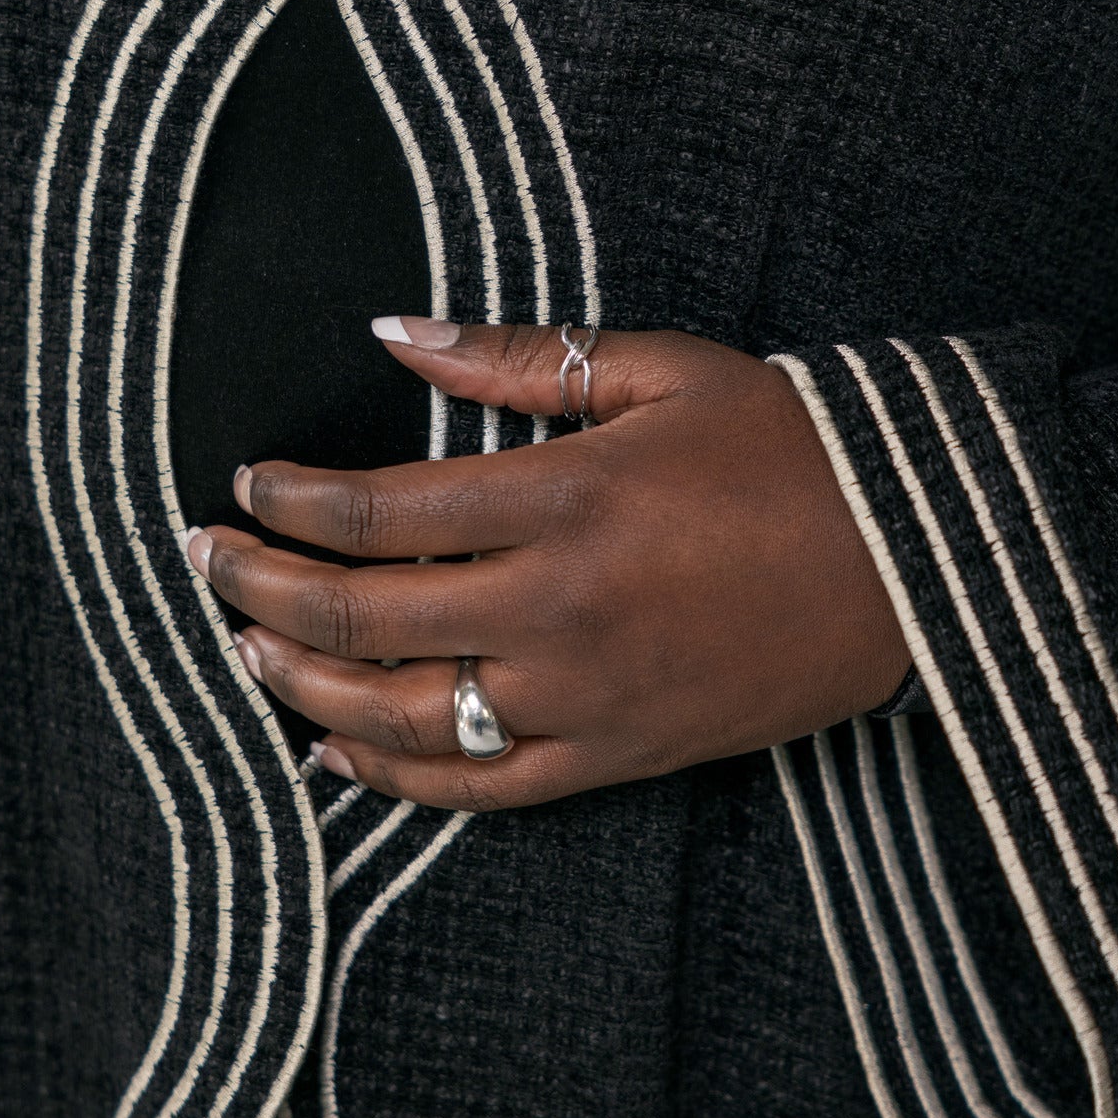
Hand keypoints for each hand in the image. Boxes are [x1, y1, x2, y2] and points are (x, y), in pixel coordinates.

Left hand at [186, 318, 908, 810]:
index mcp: (564, 499)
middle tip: (202, 561)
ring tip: (246, 648)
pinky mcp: (618, 756)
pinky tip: (335, 748)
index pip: (376, 512)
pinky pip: (480, 787)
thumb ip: (518, 359)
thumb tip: (394, 329)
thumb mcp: (659, 372)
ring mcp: (585, 696)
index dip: (289, 503)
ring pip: (401, 714)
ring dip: (302, 682)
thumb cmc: (790, 448)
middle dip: (260, 587)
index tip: (243, 485)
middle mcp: (558, 609)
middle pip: (362, 614)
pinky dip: (393, 776)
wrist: (915, 562)